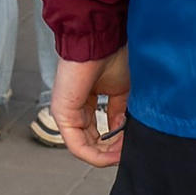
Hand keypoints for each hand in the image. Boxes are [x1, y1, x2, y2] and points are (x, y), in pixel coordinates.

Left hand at [51, 48, 129, 167]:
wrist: (101, 39)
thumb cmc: (110, 56)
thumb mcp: (121, 91)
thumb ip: (119, 114)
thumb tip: (121, 132)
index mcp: (85, 103)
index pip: (98, 134)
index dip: (116, 144)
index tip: (132, 145)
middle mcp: (74, 110)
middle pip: (92, 144)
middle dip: (113, 151)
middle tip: (129, 151)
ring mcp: (66, 114)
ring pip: (85, 149)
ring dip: (108, 155)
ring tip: (124, 153)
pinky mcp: (63, 115)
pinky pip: (78, 146)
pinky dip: (97, 155)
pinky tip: (114, 155)